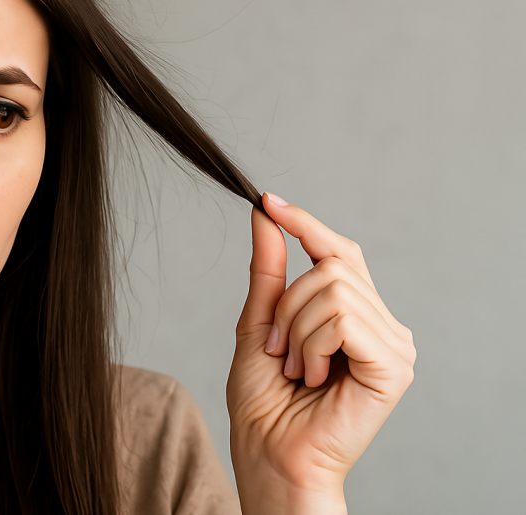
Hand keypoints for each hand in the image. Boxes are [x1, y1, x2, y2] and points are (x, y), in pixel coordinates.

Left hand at [226, 193, 414, 513]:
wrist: (269, 454)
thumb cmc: (264, 403)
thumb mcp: (259, 322)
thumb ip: (269, 270)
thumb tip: (264, 214)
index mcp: (356, 316)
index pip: (339, 251)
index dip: (305, 223)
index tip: (268, 201)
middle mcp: (382, 326)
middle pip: (331, 265)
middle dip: (287, 304)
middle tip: (277, 349)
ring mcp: (393, 345)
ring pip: (333, 289)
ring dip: (295, 329)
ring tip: (294, 369)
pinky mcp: (395, 367)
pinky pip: (342, 318)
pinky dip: (311, 344)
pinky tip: (312, 377)